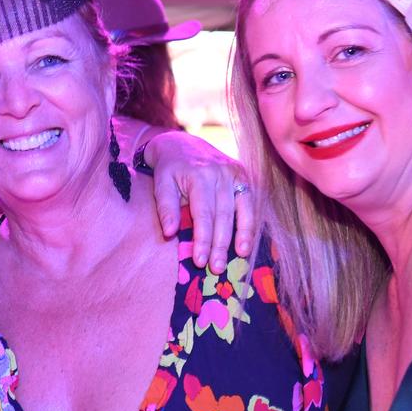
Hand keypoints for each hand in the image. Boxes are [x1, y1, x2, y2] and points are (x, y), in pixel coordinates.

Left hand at [144, 129, 253, 272]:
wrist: (180, 142)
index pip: (203, 214)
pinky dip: (250, 222)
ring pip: (239, 210)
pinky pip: (249, 201)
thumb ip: (166, 208)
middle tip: (217, 268)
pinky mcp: (242, 174)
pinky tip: (247, 241)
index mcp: (198, 176)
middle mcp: (219, 173)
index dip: (203, 240)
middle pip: (222, 215)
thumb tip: (170, 233)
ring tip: (239, 257)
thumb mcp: (161, 184)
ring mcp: (233, 172)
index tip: (200, 261)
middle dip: (220, 244)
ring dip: (240, 236)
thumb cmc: (169, 169)